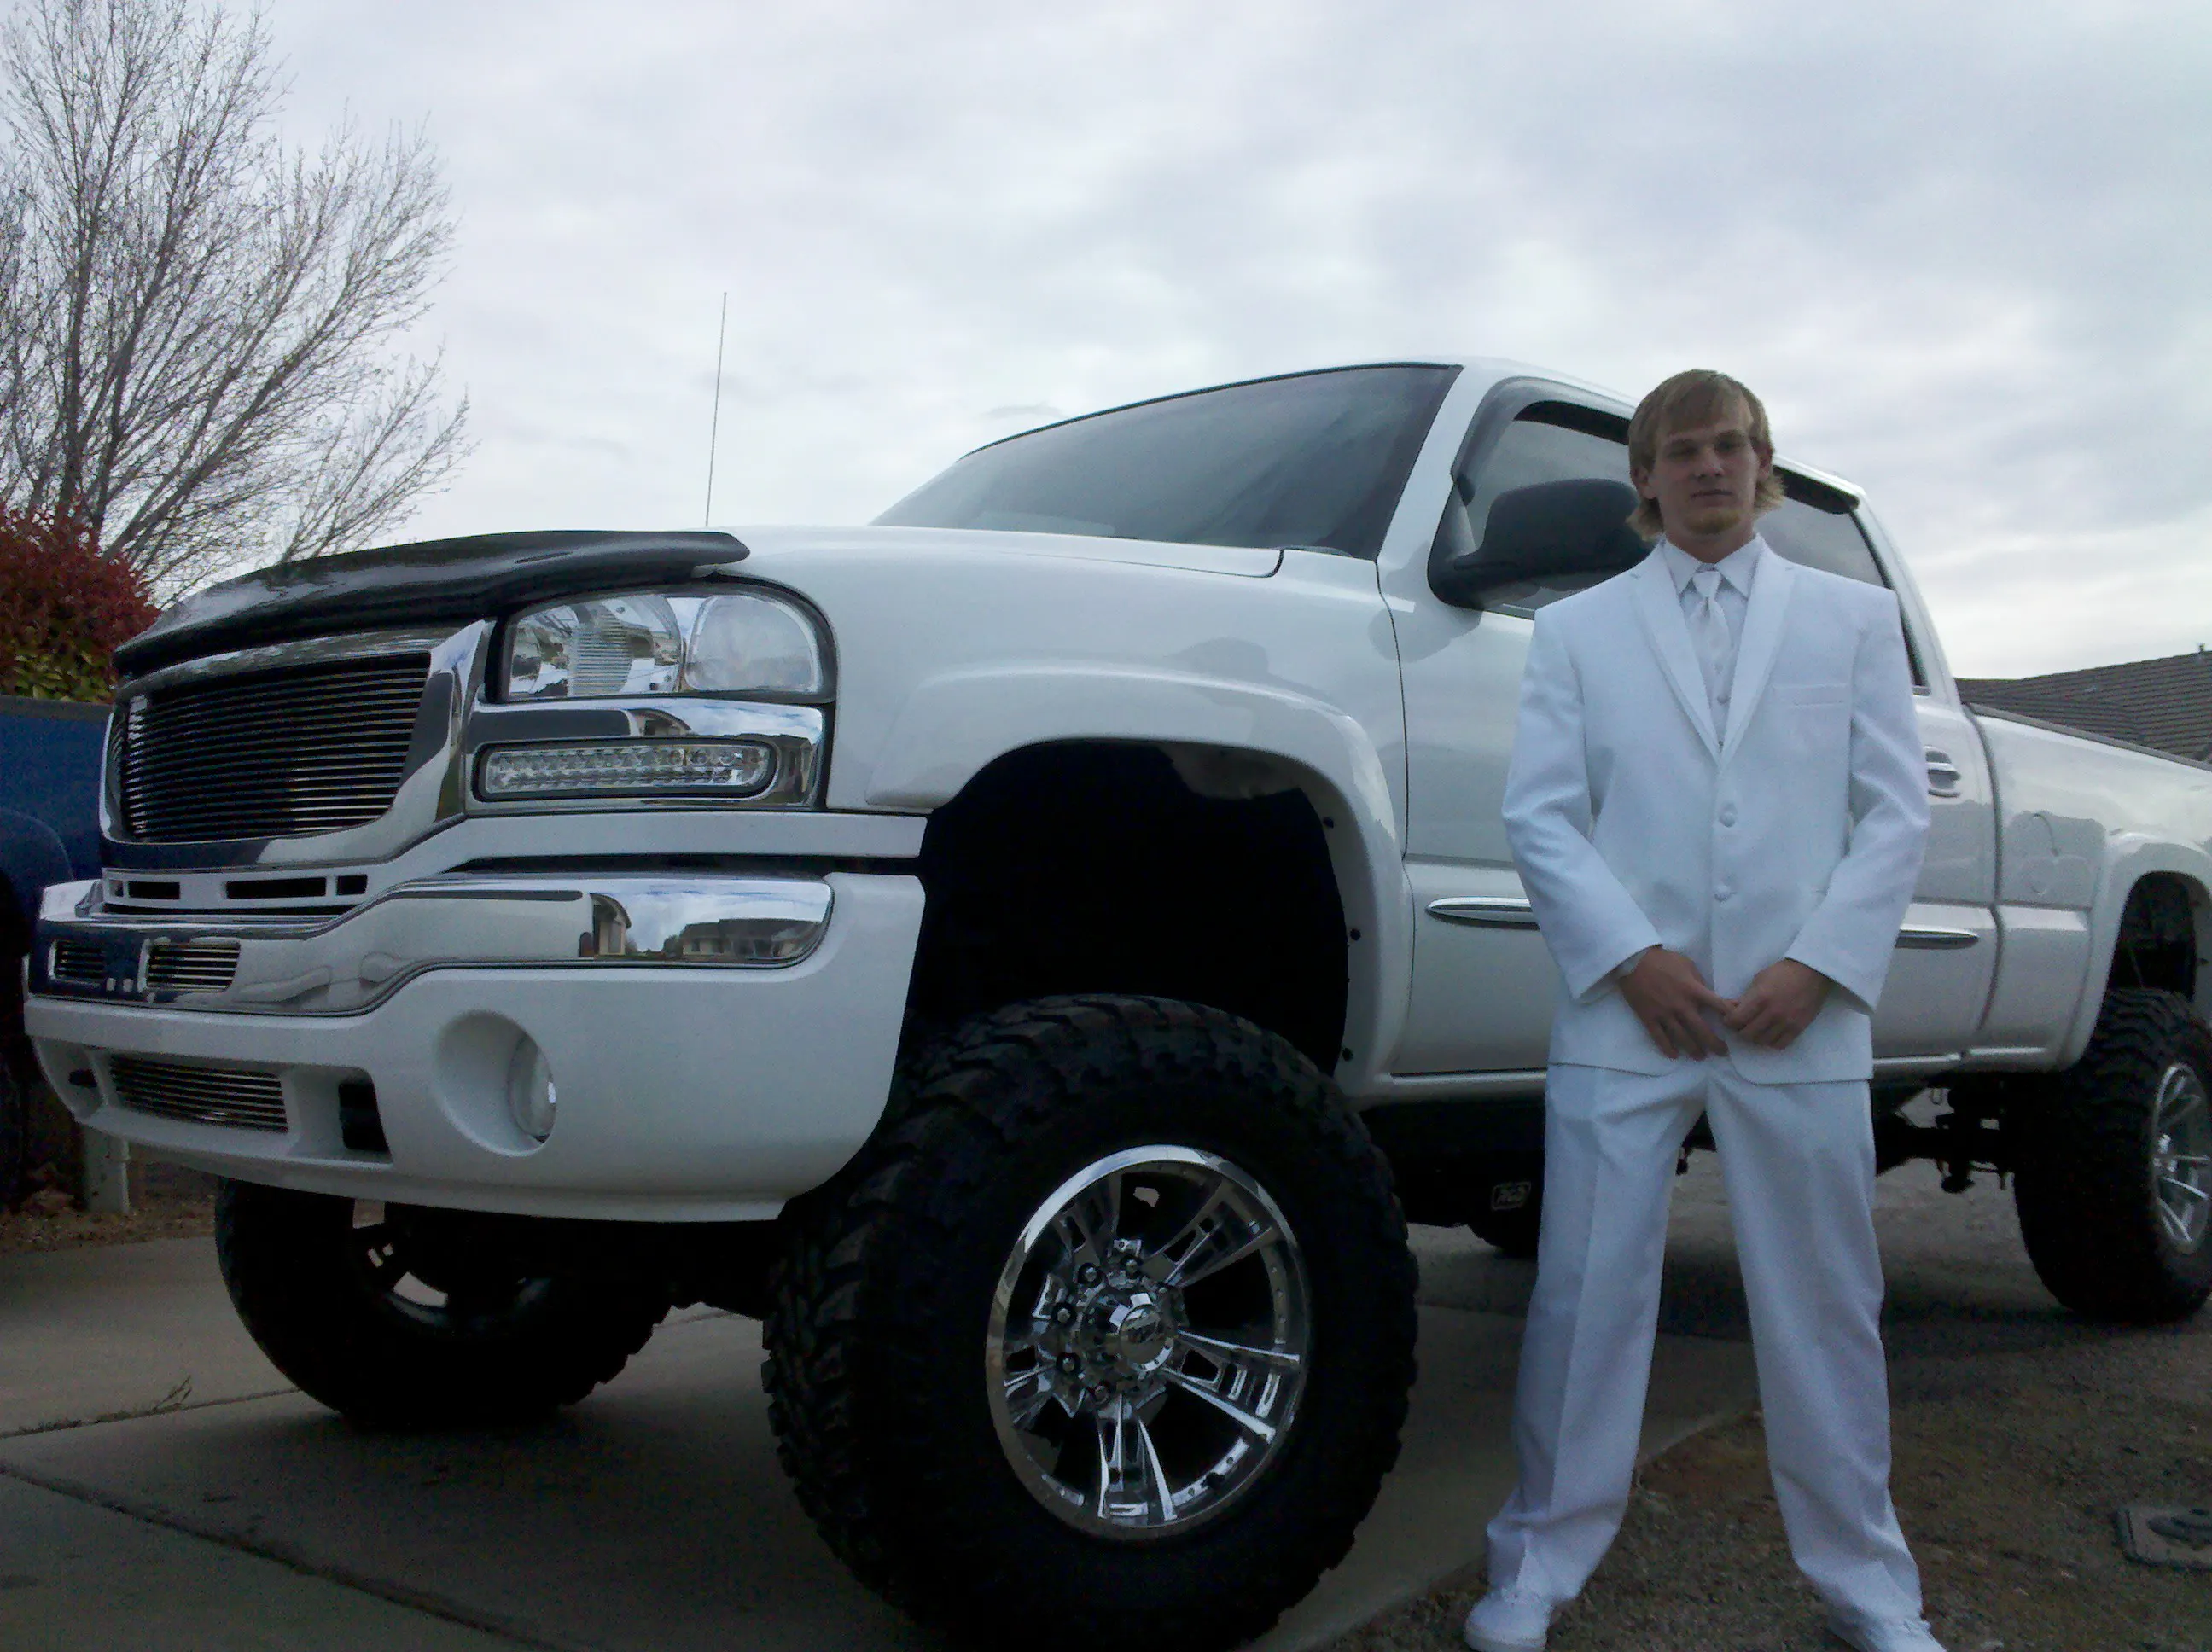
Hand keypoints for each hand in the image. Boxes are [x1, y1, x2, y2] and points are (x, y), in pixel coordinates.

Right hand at [1618, 948, 1732, 1059]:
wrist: (1634, 961)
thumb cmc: (1663, 960)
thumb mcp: (1687, 964)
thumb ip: (1699, 981)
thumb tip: (1708, 994)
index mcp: (1693, 990)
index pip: (1718, 1006)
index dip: (1730, 1016)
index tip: (1736, 1024)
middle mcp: (1681, 1005)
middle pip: (1702, 1030)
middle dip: (1714, 1043)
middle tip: (1722, 1052)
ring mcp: (1664, 1014)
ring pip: (1682, 1037)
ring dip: (1694, 1049)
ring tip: (1701, 1056)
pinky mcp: (1648, 1017)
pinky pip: (1659, 1037)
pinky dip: (1667, 1048)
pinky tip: (1675, 1055)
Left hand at [1723, 959, 1832, 1048]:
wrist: (1811, 972)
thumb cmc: (1782, 972)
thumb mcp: (1759, 979)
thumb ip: (1746, 997)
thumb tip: (1733, 1009)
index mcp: (1760, 998)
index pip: (1736, 1019)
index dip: (1728, 1021)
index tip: (1729, 1018)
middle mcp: (1772, 1013)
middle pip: (1747, 1033)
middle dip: (1740, 1030)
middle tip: (1742, 1024)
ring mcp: (1786, 1022)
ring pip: (1762, 1041)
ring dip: (1755, 1037)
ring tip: (1756, 1029)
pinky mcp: (1798, 1028)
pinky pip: (1780, 1044)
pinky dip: (1771, 1042)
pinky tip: (1769, 1034)